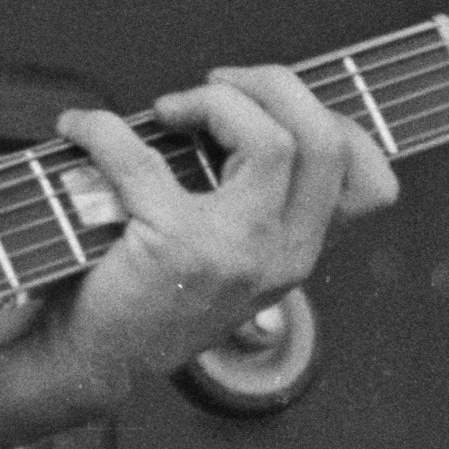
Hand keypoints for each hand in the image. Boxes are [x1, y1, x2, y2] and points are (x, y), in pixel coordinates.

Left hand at [46, 67, 398, 399]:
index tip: (275, 104)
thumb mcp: (227, 261)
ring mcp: (237, 251)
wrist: (91, 363)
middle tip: (218, 85)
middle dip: (274, 86)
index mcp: (298, 254)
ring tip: (168, 108)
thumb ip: (250, 205)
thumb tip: (237, 108)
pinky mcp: (176, 245)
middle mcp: (282, 255)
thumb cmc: (146, 298)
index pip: (369, 183)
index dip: (332, 121)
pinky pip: (142, 158)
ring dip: (213, 102)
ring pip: (269, 140)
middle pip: (323, 140)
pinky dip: (101, 130)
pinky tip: (79, 128)